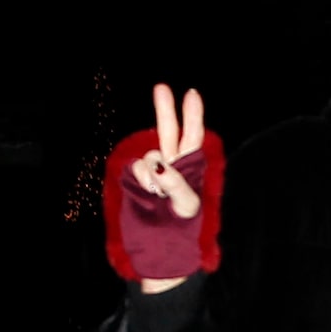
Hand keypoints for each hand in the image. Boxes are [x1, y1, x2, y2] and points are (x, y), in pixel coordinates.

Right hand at [129, 83, 205, 219]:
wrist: (161, 244)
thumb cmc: (182, 226)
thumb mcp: (187, 205)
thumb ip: (176, 183)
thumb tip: (158, 166)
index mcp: (190, 167)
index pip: (193, 136)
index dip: (192, 115)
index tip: (191, 93)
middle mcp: (172, 164)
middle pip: (169, 131)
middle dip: (164, 109)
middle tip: (161, 87)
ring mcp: (153, 171)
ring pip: (151, 155)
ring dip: (155, 172)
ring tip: (159, 194)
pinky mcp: (137, 179)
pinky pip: (138, 168)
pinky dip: (144, 178)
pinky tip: (148, 193)